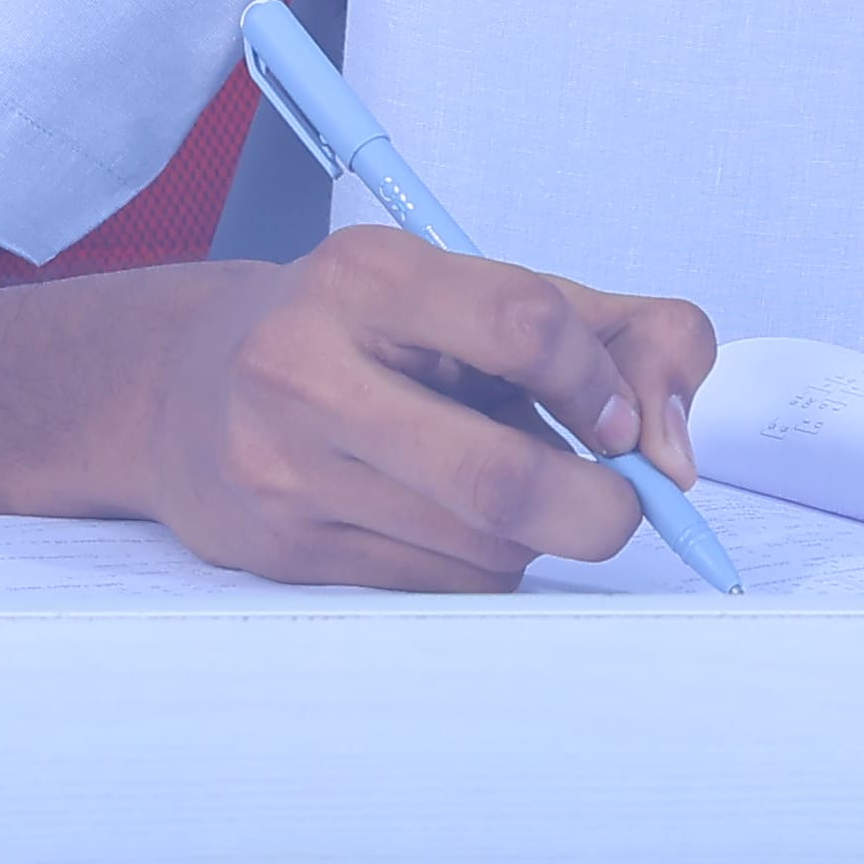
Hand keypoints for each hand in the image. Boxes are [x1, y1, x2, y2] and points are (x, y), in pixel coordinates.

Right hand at [123, 227, 719, 592]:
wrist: (187, 393)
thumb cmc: (375, 337)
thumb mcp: (488, 297)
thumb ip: (621, 337)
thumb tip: (676, 452)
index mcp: (370, 274)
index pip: (526, 324)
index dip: (603, 383)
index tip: (618, 421)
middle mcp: (309, 368)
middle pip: (507, 480)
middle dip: (600, 508)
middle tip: (620, 500)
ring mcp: (288, 471)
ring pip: (484, 550)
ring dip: (532, 534)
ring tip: (492, 481)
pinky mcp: (285, 554)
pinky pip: (441, 590)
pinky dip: (479, 565)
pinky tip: (439, 519)